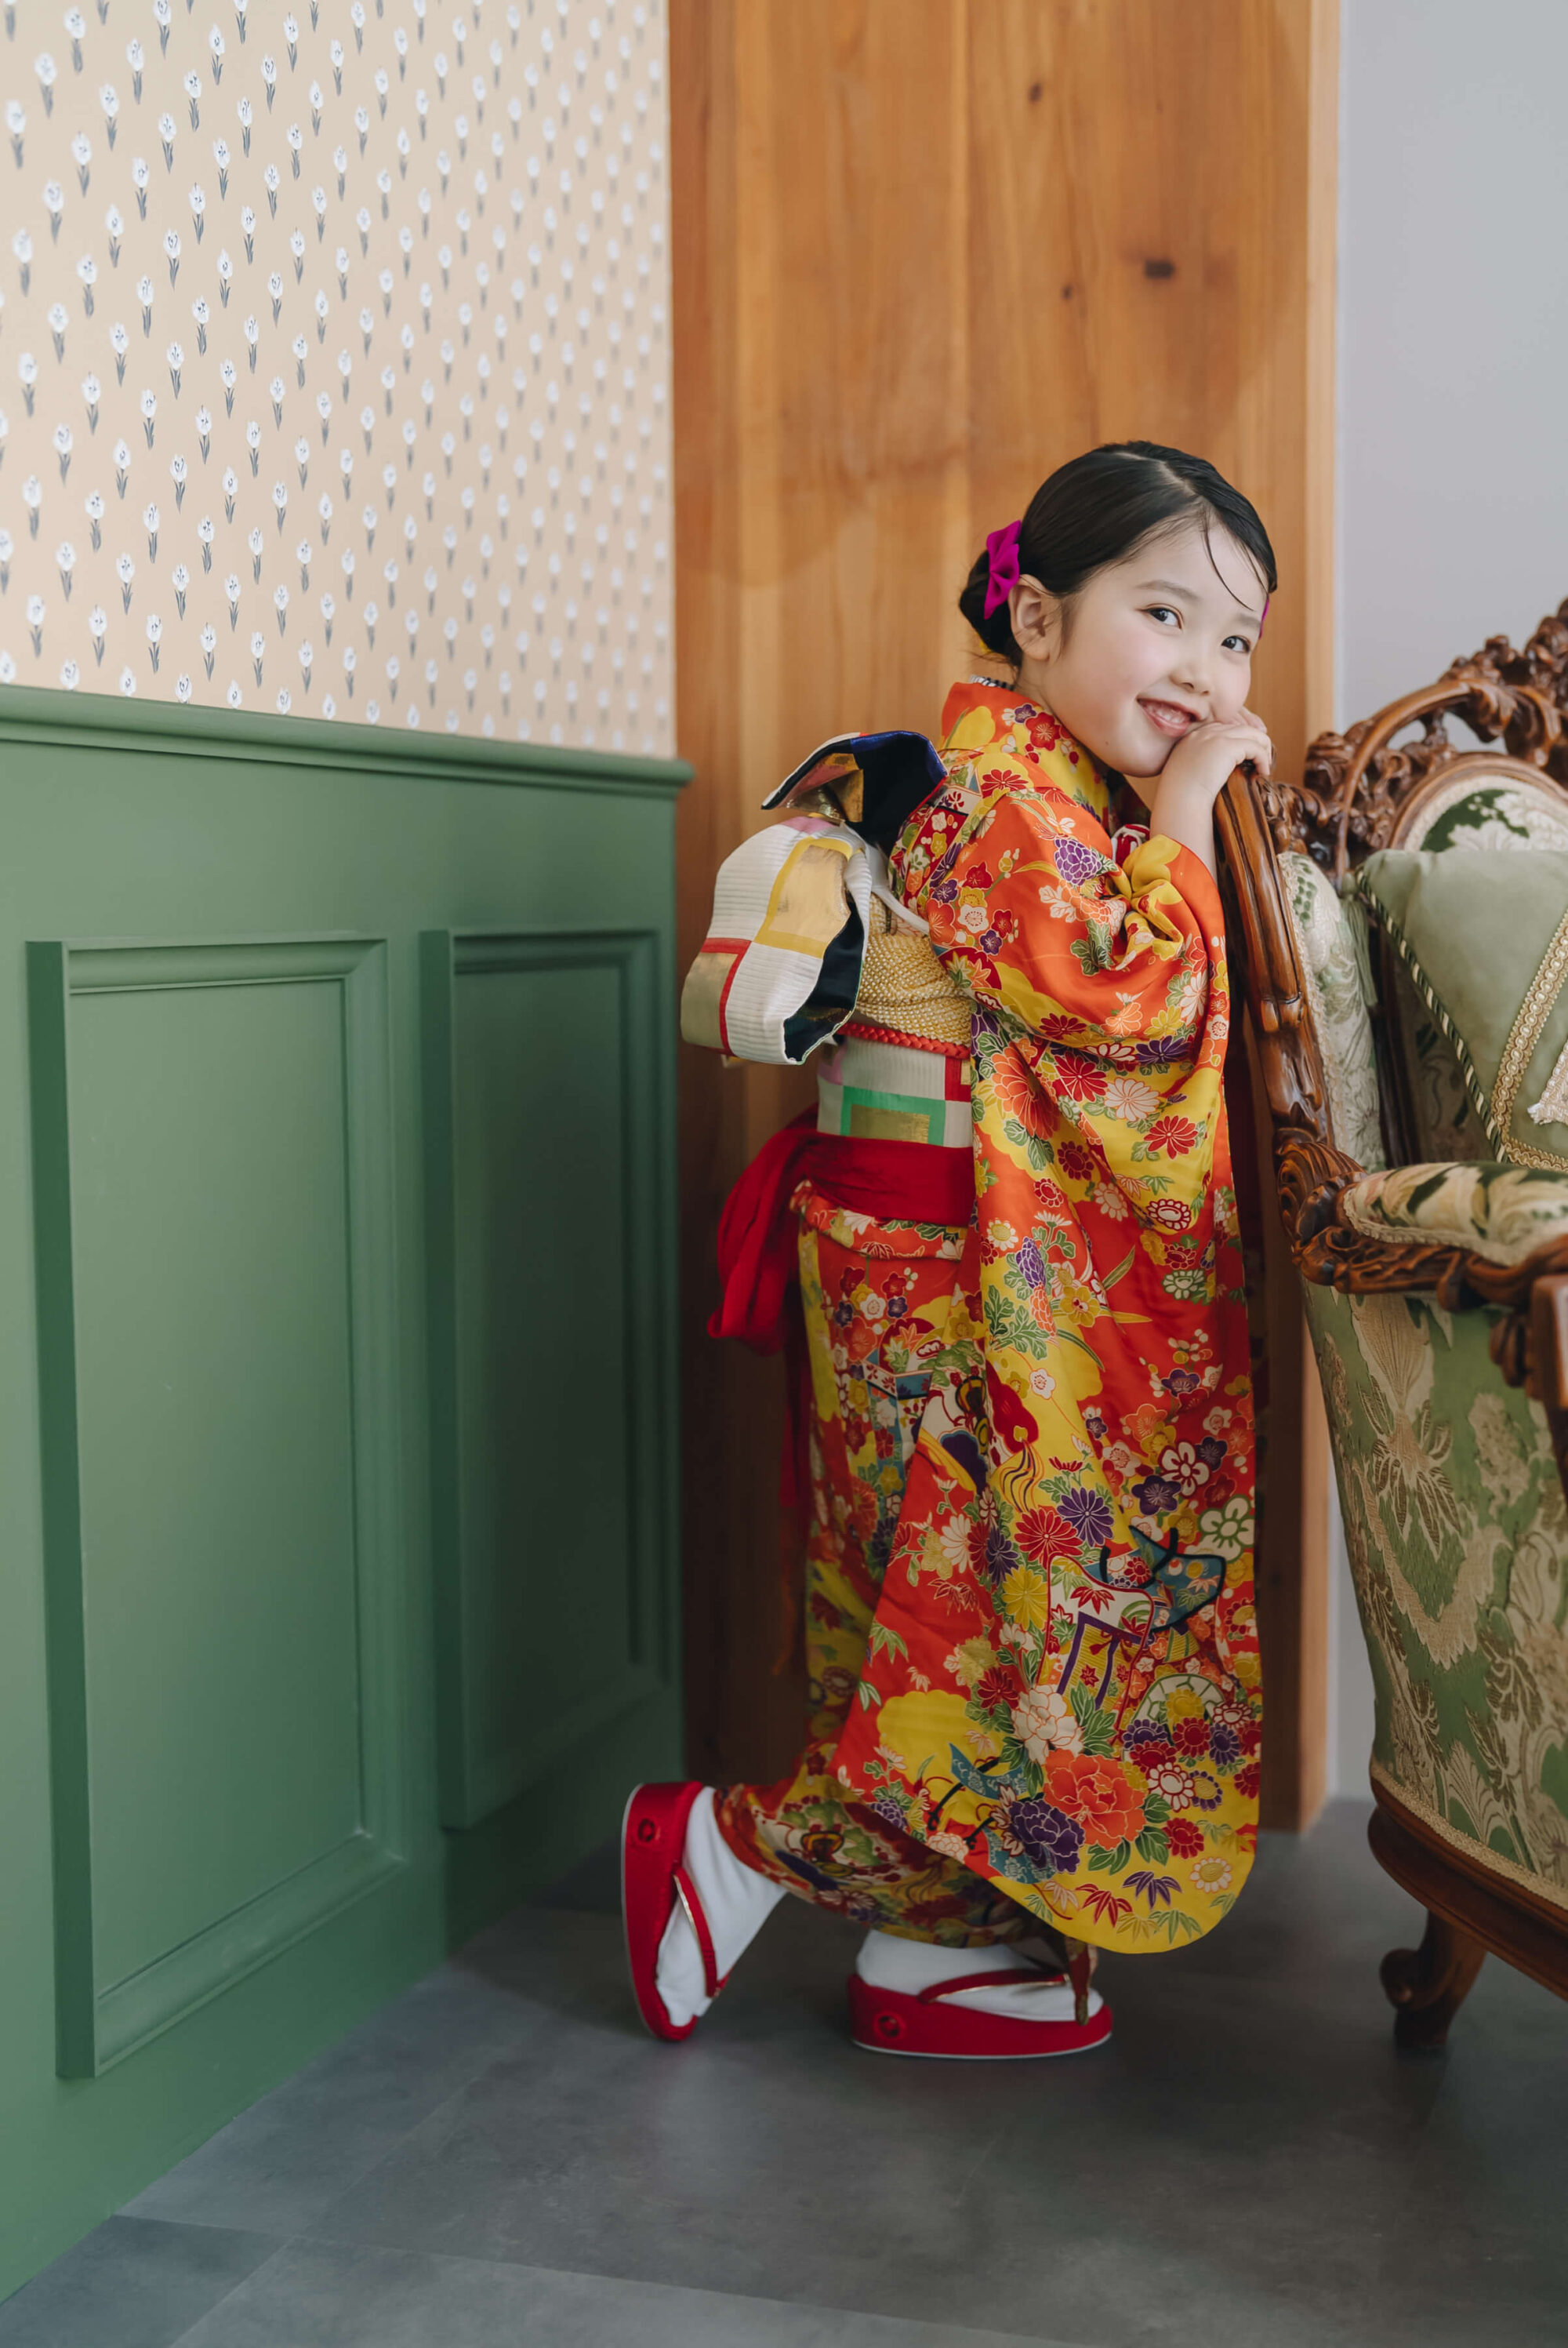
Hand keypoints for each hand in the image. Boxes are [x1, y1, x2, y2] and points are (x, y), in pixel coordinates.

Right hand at [1156, 706, 1273, 806]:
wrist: (1179, 800)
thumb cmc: (1180, 796)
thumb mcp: (1186, 773)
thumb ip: (1198, 763)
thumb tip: (1215, 769)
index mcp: (1192, 737)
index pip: (1222, 728)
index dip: (1238, 739)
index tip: (1248, 753)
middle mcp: (1203, 732)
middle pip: (1238, 727)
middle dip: (1254, 740)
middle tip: (1262, 758)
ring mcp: (1216, 737)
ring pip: (1251, 733)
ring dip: (1262, 747)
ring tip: (1265, 764)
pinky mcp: (1228, 747)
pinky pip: (1255, 747)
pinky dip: (1263, 758)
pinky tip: (1264, 772)